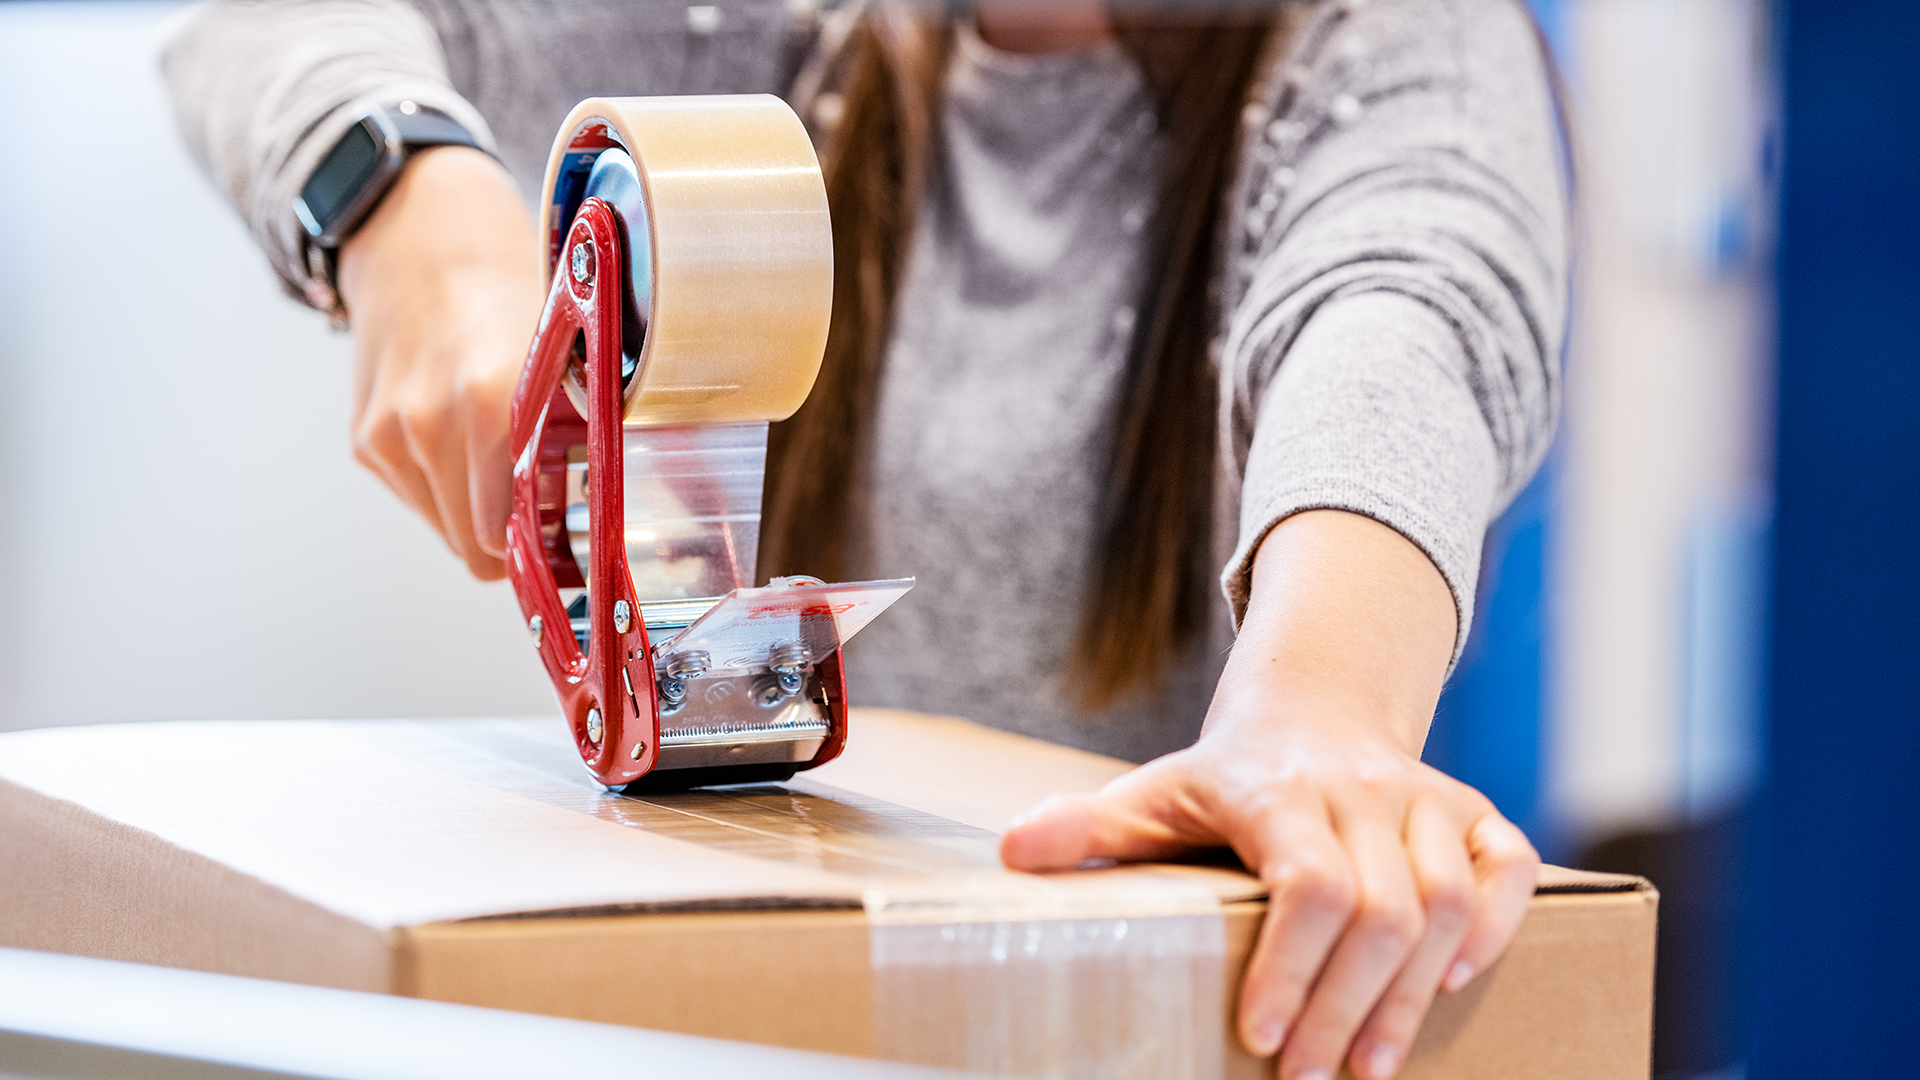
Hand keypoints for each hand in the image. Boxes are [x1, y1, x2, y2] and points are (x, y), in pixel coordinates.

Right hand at [336, 145, 543, 578]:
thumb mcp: (566, 347)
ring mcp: (390, 435)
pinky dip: (445, 485)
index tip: (571, 546)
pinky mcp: (365, 441)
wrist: (417, 235)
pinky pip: (418, 498)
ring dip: (477, 509)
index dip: (544, 550)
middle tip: (546, 506)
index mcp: (490, 399)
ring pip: (446, 527)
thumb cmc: (504, 288)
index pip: (511, 536)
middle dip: (512, 537)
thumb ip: (582, 426)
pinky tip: (461, 437)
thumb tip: (611, 504)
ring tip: (499, 454)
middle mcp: (430, 423)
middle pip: (475, 545)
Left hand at [1001, 510, 1539, 1079]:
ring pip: (1446, 900)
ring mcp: (1422, 798)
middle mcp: (1360, 789)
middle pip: (1383, 909)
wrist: (1314, 704)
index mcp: (1276, 788)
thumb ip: (1091, 826)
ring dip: (1414, 993)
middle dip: (1350, 1007)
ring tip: (1371, 1066)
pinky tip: (1454, 984)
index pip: (1308, 884)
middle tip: (1313, 1079)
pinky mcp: (1471, 811)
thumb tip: (1010, 853)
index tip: (1262, 1038)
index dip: (1294, 967)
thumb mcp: (1155, 793)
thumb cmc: (1227, 774)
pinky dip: (1495, 926)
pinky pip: (1509, 866)